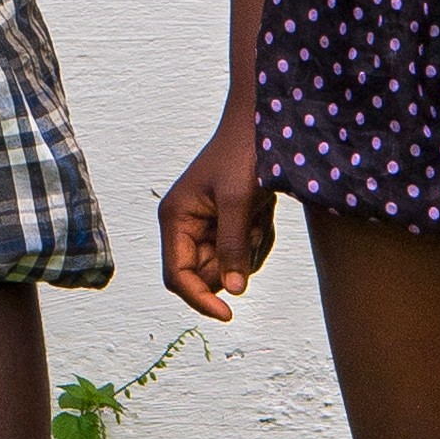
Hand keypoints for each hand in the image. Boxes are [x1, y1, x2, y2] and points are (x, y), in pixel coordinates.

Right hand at [159, 110, 276, 321]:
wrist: (262, 123)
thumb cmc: (244, 153)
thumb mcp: (239, 201)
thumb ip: (233, 247)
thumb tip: (232, 292)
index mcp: (175, 218)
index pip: (177, 276)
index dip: (199, 299)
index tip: (229, 314)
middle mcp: (185, 225)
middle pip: (204, 276)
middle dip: (232, 266)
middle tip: (252, 233)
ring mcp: (207, 225)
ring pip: (226, 267)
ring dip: (248, 252)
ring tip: (258, 218)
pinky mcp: (227, 223)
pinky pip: (242, 254)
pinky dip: (258, 243)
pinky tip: (263, 216)